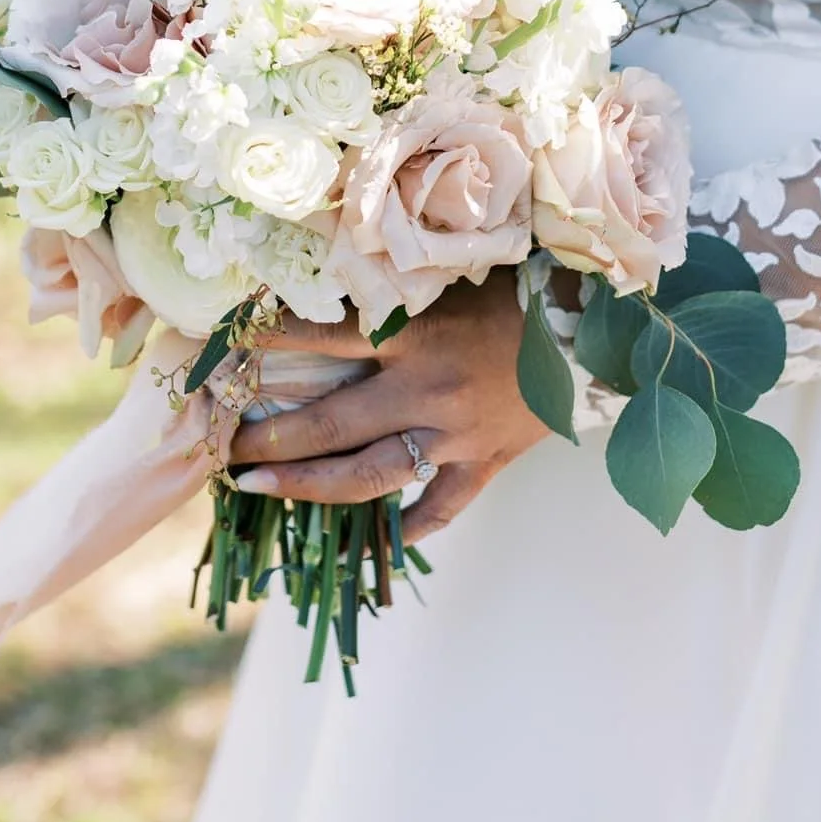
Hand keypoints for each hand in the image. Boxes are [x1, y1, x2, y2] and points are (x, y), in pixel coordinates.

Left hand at [227, 269, 557, 543]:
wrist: (597, 327)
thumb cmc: (520, 288)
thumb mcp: (451, 278)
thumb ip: (395, 291)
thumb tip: (328, 281)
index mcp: (413, 335)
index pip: (321, 337)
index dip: (267, 341)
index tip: (224, 346)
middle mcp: (424, 390)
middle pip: (329, 425)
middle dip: (269, 437)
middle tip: (225, 448)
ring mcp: (454, 436)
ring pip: (367, 476)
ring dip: (307, 485)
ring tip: (259, 488)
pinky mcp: (485, 462)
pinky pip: (439, 508)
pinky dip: (406, 528)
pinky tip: (370, 543)